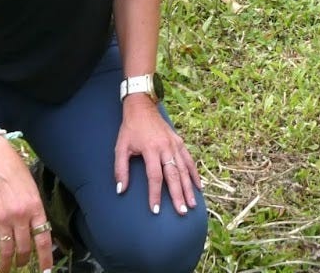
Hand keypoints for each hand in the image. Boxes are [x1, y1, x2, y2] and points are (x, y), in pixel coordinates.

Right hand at [0, 138, 55, 272]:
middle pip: (24, 248)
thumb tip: (37, 228)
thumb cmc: (16, 170)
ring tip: (6, 270)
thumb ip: (35, 209)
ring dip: (7, 264)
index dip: (45, 258)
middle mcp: (20, 216)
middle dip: (23, 261)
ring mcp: (2, 218)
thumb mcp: (33, 188)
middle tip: (22, 265)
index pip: (43, 239)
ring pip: (6, 249)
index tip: (45, 270)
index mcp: (35, 208)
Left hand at [114, 98, 201, 217]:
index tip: (155, 210)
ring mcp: (174, 144)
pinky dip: (194, 174)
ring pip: (183, 169)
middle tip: (182, 212)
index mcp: (150, 149)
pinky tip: (199, 187)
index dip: (155, 194)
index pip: (154, 177)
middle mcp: (165, 147)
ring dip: (188, 188)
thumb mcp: (120, 147)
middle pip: (173, 175)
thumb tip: (120, 190)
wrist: (142, 107)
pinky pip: (189, 160)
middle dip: (178, 195)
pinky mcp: (179, 142)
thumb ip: (120, 169)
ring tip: (192, 204)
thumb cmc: (130, 129)